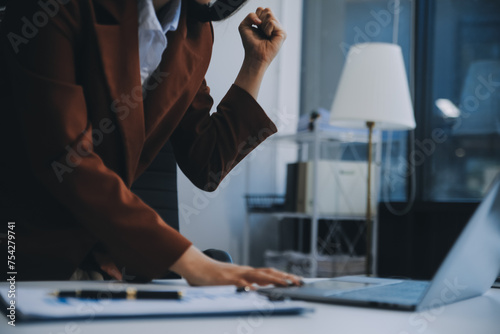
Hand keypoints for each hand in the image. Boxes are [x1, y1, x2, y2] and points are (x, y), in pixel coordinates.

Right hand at [170, 246, 301, 286]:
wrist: (196, 266)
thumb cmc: (213, 275)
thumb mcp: (232, 280)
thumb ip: (244, 284)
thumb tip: (256, 291)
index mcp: (247, 272)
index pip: (270, 273)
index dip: (284, 276)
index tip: (297, 280)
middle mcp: (245, 271)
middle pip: (269, 273)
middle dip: (285, 277)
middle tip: (299, 282)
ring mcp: (237, 274)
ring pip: (259, 276)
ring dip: (274, 280)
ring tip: (286, 284)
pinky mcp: (227, 279)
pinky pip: (240, 283)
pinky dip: (249, 286)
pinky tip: (257, 290)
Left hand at [238, 7, 286, 68]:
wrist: (254, 56)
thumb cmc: (250, 43)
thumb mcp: (244, 26)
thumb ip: (250, 15)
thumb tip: (260, 20)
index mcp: (266, 22)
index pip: (262, 9)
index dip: (256, 17)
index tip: (256, 28)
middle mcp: (274, 24)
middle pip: (267, 10)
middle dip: (260, 20)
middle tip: (261, 32)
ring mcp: (279, 28)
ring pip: (270, 15)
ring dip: (263, 26)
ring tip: (265, 35)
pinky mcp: (282, 33)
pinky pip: (272, 22)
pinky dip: (267, 30)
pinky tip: (269, 37)